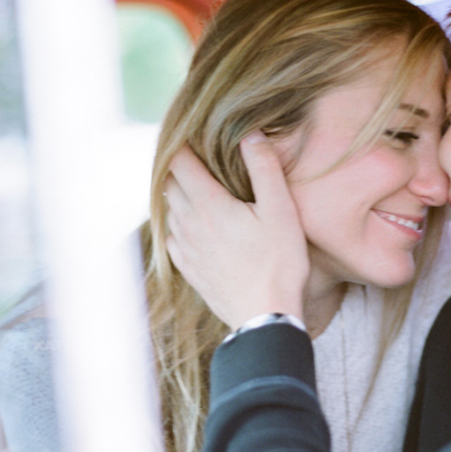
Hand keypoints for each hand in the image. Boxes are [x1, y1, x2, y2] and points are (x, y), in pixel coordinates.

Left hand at [165, 133, 308, 329]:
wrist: (265, 316)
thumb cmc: (278, 262)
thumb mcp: (281, 210)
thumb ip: (264, 168)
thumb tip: (251, 135)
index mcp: (208, 204)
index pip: (179, 162)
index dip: (182, 144)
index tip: (192, 135)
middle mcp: (189, 224)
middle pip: (169, 184)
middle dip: (179, 167)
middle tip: (195, 156)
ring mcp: (186, 249)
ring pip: (170, 211)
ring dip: (178, 195)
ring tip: (196, 188)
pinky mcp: (190, 270)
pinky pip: (172, 239)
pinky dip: (178, 225)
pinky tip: (194, 227)